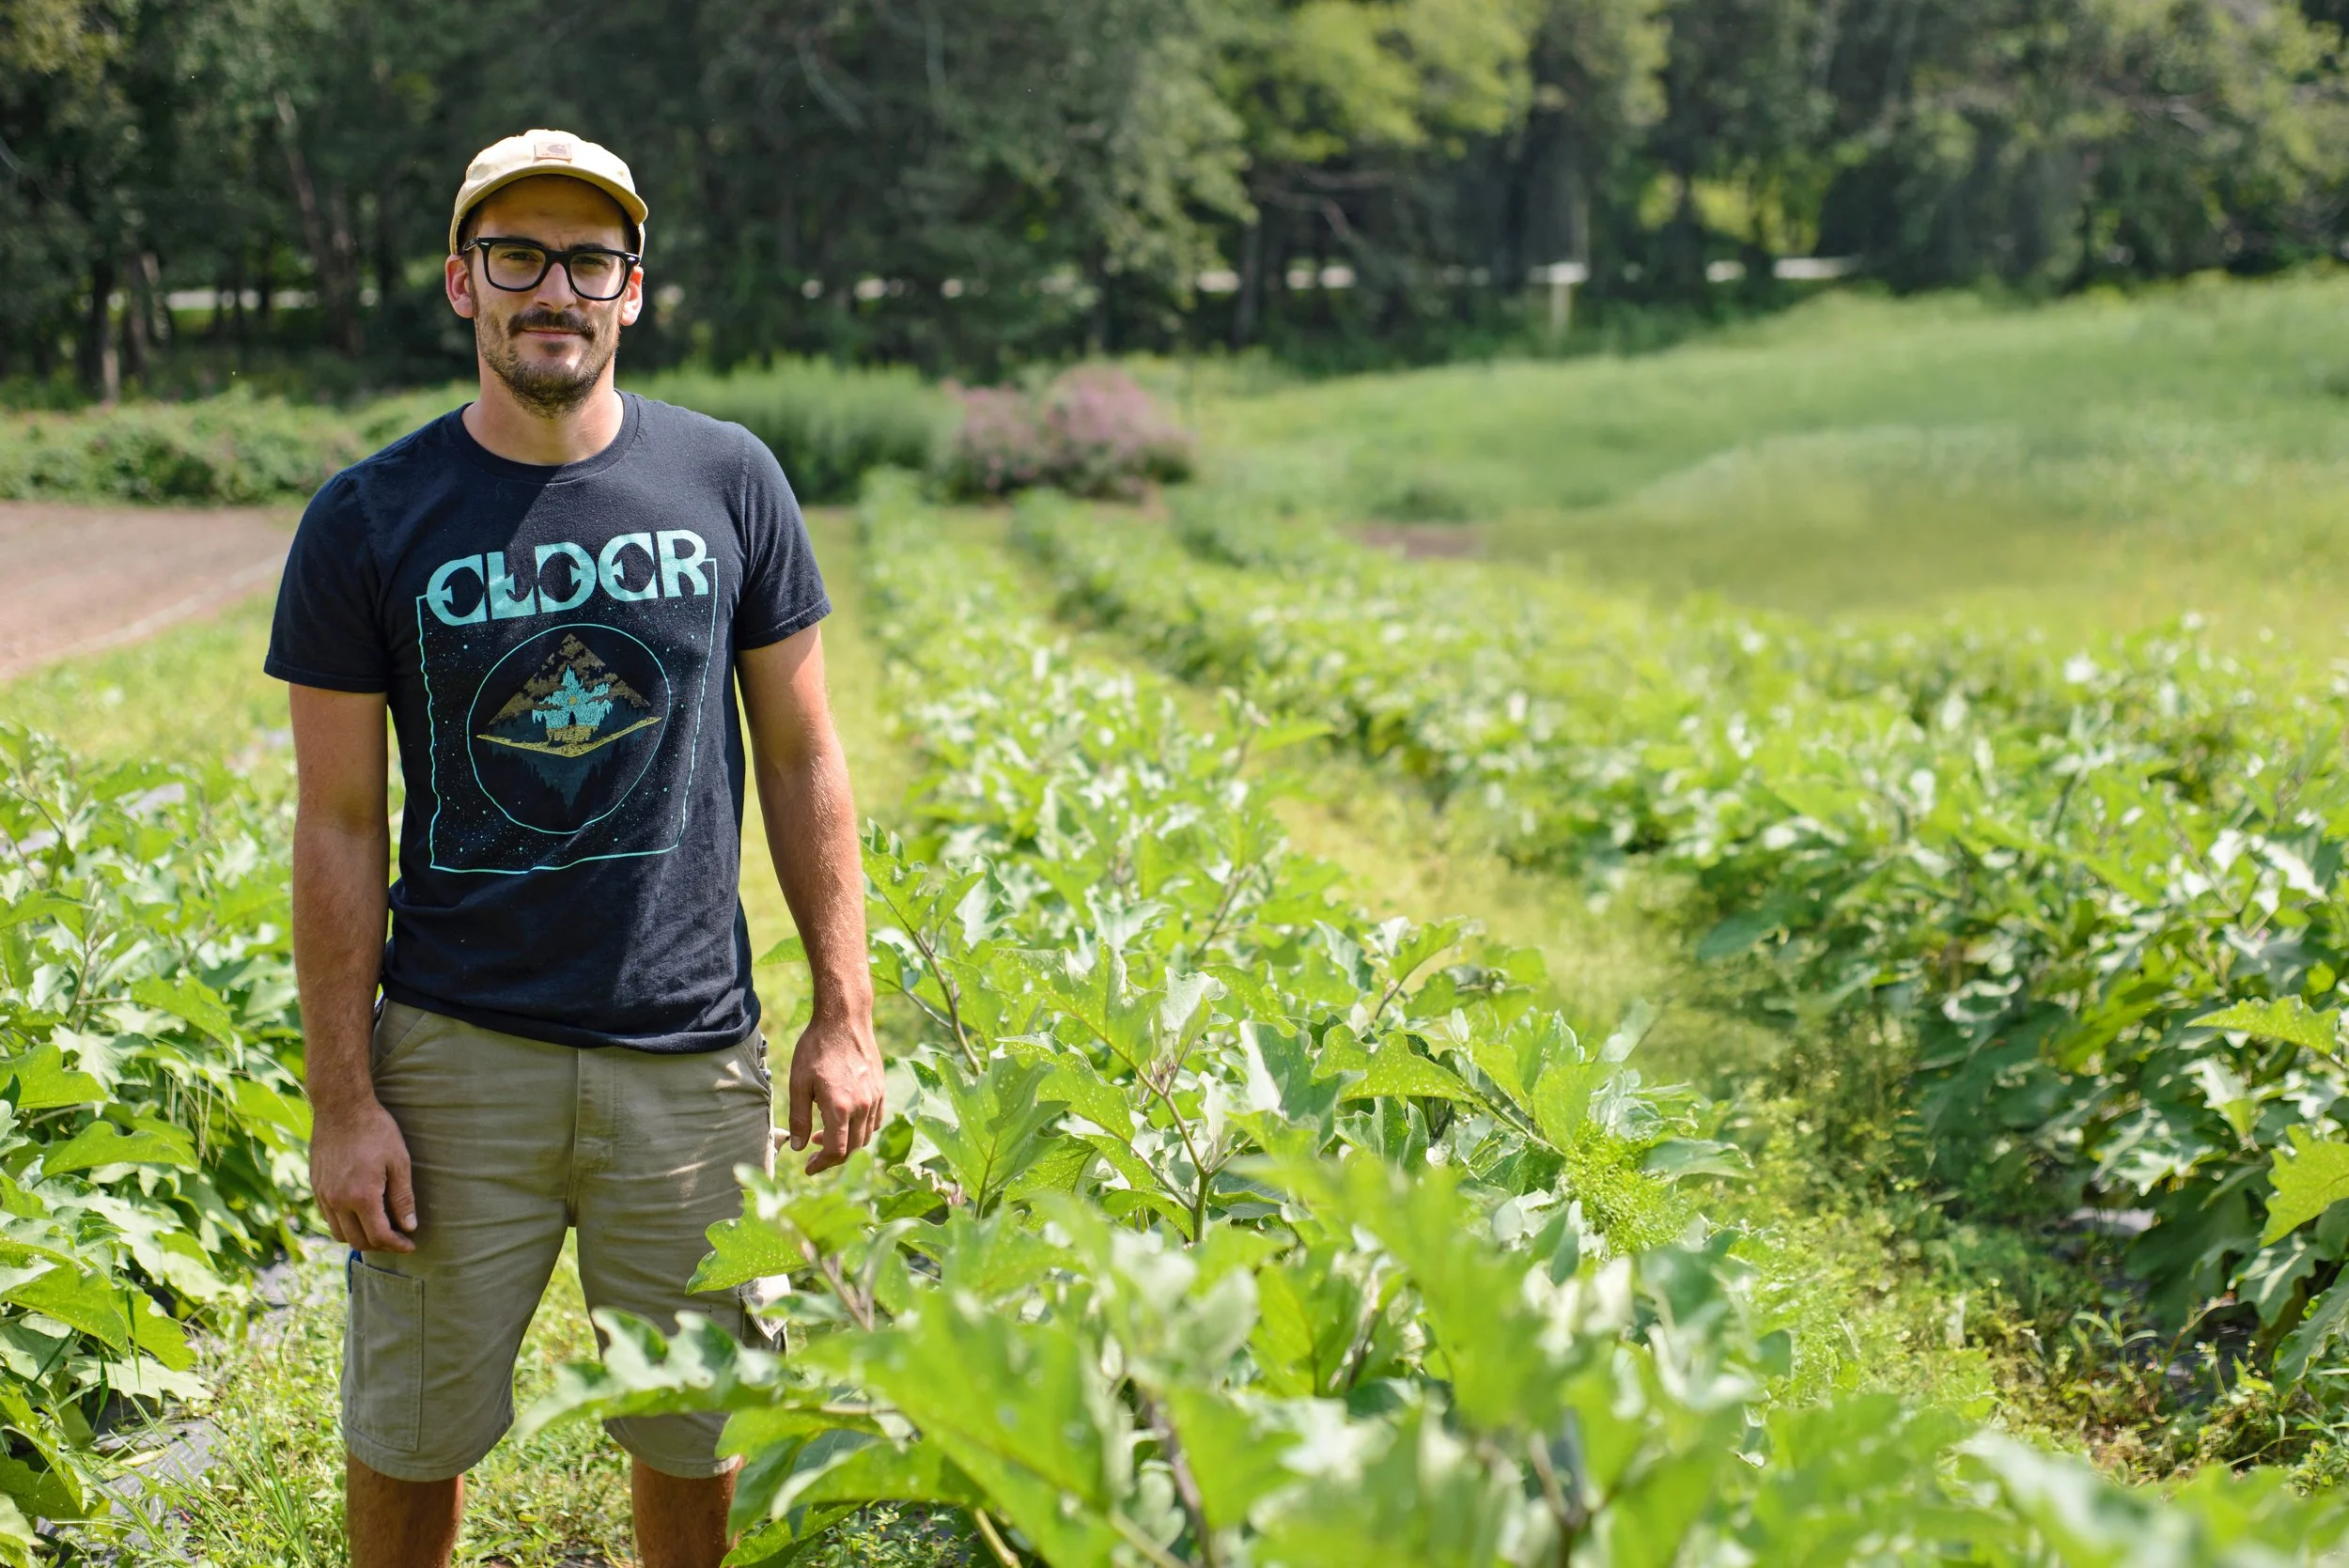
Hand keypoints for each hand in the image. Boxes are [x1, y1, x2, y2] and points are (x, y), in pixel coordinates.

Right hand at [311, 1097, 417, 1252]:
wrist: (341, 1107)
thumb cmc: (376, 1130)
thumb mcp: (399, 1161)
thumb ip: (403, 1198)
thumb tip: (409, 1226)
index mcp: (361, 1196)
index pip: (379, 1236)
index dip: (397, 1245)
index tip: (410, 1245)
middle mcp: (338, 1201)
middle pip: (357, 1241)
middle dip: (380, 1246)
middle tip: (397, 1239)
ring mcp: (323, 1195)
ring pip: (339, 1233)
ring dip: (360, 1237)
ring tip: (380, 1228)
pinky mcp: (316, 1187)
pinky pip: (328, 1218)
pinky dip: (345, 1224)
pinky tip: (361, 1213)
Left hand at [787, 1008, 883, 1173]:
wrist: (844, 1020)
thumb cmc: (816, 1048)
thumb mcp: (799, 1083)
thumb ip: (799, 1118)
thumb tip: (798, 1146)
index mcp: (840, 1107)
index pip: (836, 1151)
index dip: (821, 1164)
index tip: (808, 1168)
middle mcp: (862, 1106)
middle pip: (853, 1148)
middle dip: (832, 1157)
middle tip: (812, 1154)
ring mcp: (875, 1097)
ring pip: (865, 1135)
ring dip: (846, 1143)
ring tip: (824, 1135)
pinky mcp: (881, 1088)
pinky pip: (876, 1119)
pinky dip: (862, 1129)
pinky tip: (847, 1121)